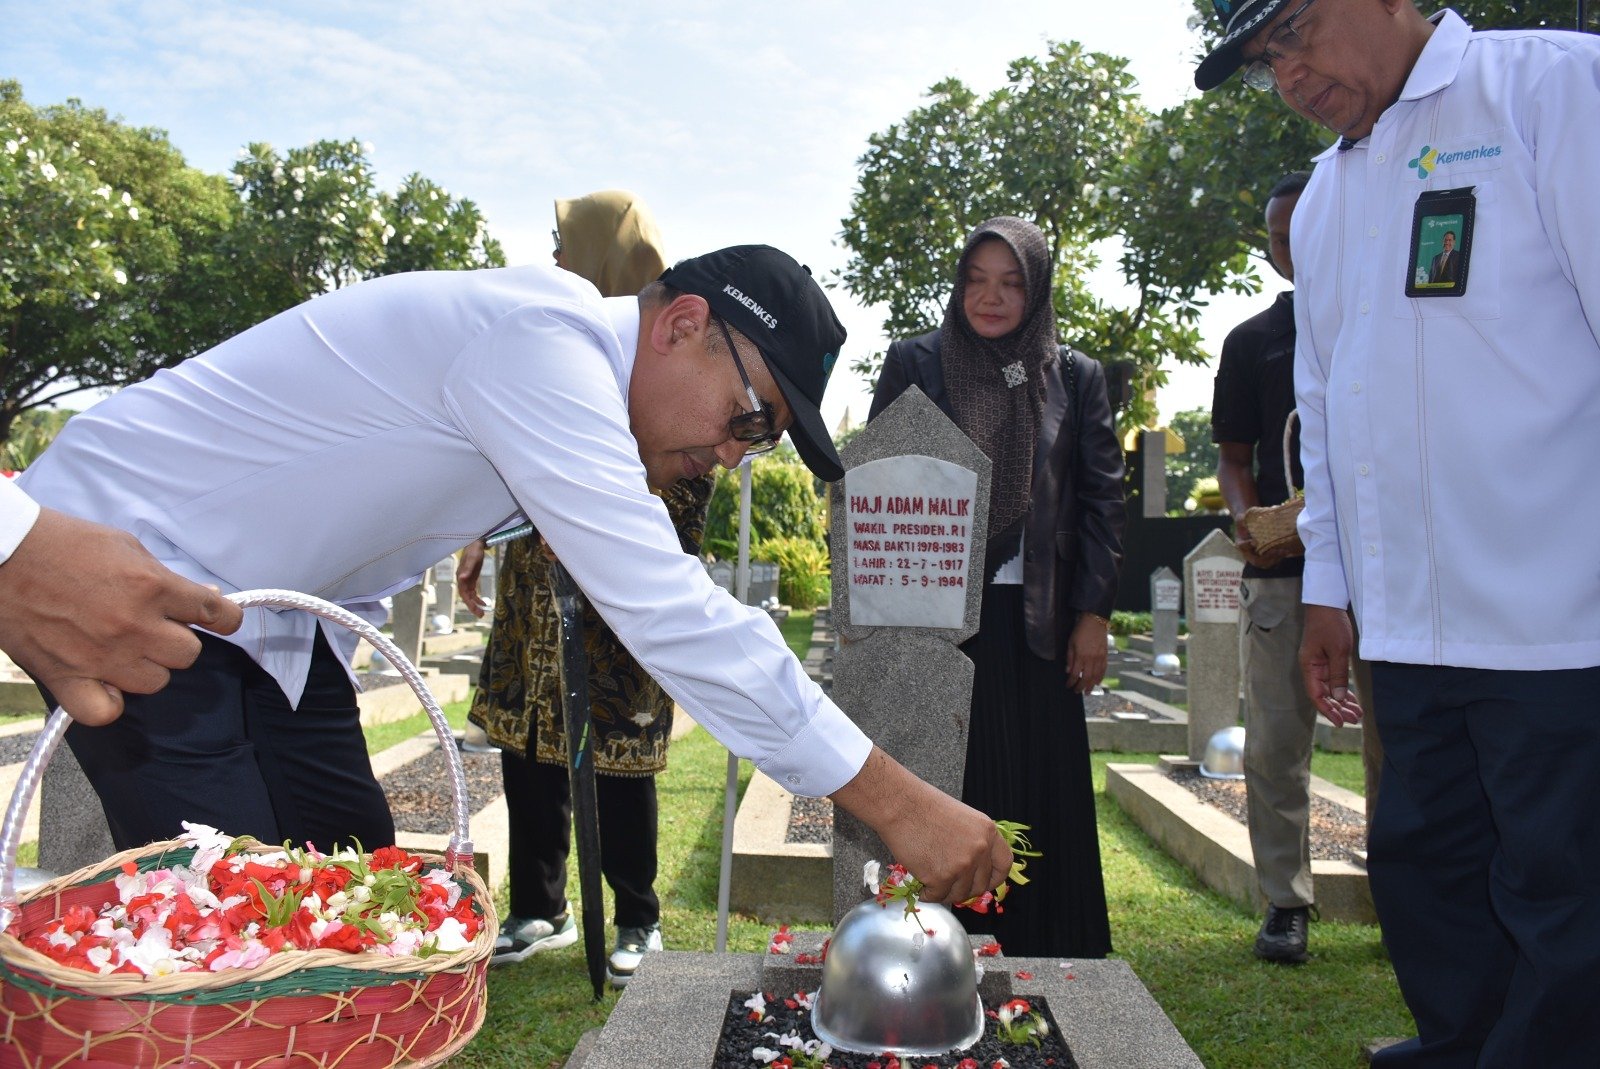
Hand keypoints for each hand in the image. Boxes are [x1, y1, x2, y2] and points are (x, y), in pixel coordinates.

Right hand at [0, 508, 243, 725]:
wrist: (3, 552)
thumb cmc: (63, 543)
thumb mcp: (127, 546)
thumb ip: (166, 577)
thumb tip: (203, 598)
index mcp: (152, 587)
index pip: (216, 615)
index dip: (224, 619)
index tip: (220, 620)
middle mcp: (134, 625)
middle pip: (187, 654)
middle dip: (175, 639)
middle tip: (152, 625)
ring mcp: (102, 656)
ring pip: (155, 681)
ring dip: (146, 666)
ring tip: (121, 647)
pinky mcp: (66, 677)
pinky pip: (106, 711)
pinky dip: (108, 701)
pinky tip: (103, 682)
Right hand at [455, 540, 487, 617]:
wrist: (476, 543)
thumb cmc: (474, 550)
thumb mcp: (473, 559)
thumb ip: (467, 569)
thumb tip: (462, 578)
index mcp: (461, 577)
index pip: (463, 594)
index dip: (469, 602)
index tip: (476, 609)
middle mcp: (462, 580)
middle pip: (466, 597)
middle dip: (472, 607)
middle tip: (481, 615)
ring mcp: (466, 580)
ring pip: (469, 596)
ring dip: (475, 604)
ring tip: (483, 613)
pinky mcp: (471, 579)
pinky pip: (473, 592)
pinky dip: (477, 598)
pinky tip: (484, 603)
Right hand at [830, 746, 1012, 903]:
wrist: (900, 804)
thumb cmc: (925, 807)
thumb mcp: (963, 819)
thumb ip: (974, 842)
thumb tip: (975, 871)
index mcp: (988, 832)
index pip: (1003, 865)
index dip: (994, 878)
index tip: (984, 883)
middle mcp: (980, 849)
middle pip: (980, 886)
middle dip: (964, 889)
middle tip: (948, 883)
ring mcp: (962, 865)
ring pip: (958, 895)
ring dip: (944, 892)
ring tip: (930, 879)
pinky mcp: (941, 877)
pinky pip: (937, 896)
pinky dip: (927, 893)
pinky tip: (919, 881)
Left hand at [1065, 612, 1107, 694]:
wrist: (1095, 621)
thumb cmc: (1080, 631)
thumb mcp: (1070, 643)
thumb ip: (1070, 657)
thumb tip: (1068, 671)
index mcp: (1081, 655)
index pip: (1075, 674)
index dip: (1071, 682)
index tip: (1068, 686)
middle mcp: (1091, 659)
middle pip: (1086, 677)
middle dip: (1081, 686)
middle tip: (1077, 692)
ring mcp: (1099, 657)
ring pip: (1096, 675)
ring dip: (1091, 685)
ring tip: (1087, 691)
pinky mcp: (1105, 655)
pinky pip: (1103, 669)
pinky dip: (1100, 677)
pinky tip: (1097, 682)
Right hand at [1300, 605, 1363, 725]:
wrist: (1327, 603)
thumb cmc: (1331, 624)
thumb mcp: (1338, 650)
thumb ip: (1338, 675)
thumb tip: (1338, 698)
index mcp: (1309, 666)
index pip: (1316, 695)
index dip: (1328, 710)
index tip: (1340, 722)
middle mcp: (1311, 668)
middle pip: (1323, 694)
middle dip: (1338, 709)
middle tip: (1355, 720)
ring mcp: (1318, 664)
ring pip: (1329, 689)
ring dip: (1341, 701)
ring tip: (1356, 713)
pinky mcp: (1326, 659)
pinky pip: (1333, 680)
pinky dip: (1342, 690)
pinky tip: (1351, 699)